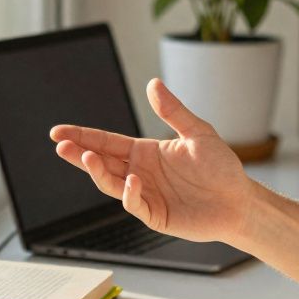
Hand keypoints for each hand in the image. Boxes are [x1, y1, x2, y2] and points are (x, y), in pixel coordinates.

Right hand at [49, 78, 256, 242]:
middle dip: (79, 153)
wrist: (239, 201)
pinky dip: (129, 194)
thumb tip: (153, 83)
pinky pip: (135, 204)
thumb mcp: (197, 133)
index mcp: (145, 152)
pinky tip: (131, 181)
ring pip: (111, 183)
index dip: (83, 136)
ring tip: (87, 157)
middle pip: (101, 162)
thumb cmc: (221, 168)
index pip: (106, 142)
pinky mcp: (155, 215)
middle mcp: (139, 172)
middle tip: (60, 146)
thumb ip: (173, 111)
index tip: (59, 132)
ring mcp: (144, 195)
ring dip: (97, 172)